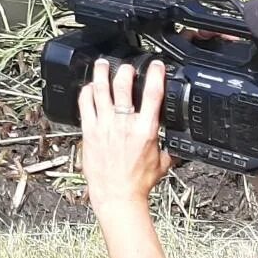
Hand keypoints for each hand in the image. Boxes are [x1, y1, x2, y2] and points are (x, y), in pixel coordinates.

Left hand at [79, 58, 174, 215]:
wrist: (117, 194)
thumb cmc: (138, 181)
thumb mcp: (162, 161)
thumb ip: (166, 145)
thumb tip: (173, 138)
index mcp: (146, 129)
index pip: (153, 95)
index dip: (156, 75)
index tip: (157, 65)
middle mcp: (124, 124)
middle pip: (123, 86)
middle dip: (125, 70)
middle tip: (127, 65)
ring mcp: (104, 125)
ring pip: (100, 90)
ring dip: (101, 74)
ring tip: (102, 63)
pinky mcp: (88, 130)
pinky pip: (84, 104)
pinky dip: (86, 92)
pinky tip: (88, 86)